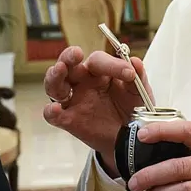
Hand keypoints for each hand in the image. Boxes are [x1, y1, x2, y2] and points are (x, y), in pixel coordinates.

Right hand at [43, 46, 154, 176]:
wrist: (130, 137)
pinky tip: (55, 109)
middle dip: (68, 57)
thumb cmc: (131, 109)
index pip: (98, 61)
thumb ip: (138, 77)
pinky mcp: (69, 120)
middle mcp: (83, 82)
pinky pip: (53, 115)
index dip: (112, 64)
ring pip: (55, 84)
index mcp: (99, 72)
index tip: (129, 74)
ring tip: (59, 69)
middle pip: (68, 64)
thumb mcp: (139, 93)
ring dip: (54, 76)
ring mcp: (74, 100)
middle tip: (76, 53)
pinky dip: (51, 111)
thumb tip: (135, 61)